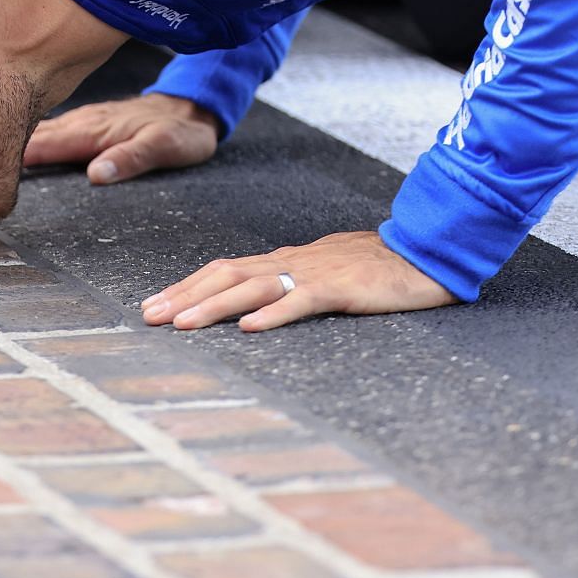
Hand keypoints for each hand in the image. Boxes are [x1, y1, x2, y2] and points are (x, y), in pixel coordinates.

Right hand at [23, 93, 219, 184]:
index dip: (11, 153)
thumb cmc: (181, 133)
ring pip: (32, 128)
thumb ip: (131, 159)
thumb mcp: (166, 148)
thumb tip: (95, 175)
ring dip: (2, 133)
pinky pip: (44, 126)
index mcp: (92, 132)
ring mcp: (79, 119)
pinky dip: (22, 131)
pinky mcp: (82, 121)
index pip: (43, 145)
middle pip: (28, 134)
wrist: (193, 108)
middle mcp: (80, 122)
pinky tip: (5, 136)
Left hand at [142, 230, 458, 331]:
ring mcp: (314, 272)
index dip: (187, 285)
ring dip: (213, 305)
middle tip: (149, 316)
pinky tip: (249, 328)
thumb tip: (258, 303)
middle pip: (225, 275)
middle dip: (183, 295)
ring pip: (252, 286)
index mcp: (285, 260)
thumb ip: (293, 284)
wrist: (428, 250)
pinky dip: (272, 314)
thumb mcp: (326, 274)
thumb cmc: (379, 266)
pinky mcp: (342, 288)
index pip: (224, 269)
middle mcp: (291, 262)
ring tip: (182, 324)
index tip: (155, 304)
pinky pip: (301, 300)